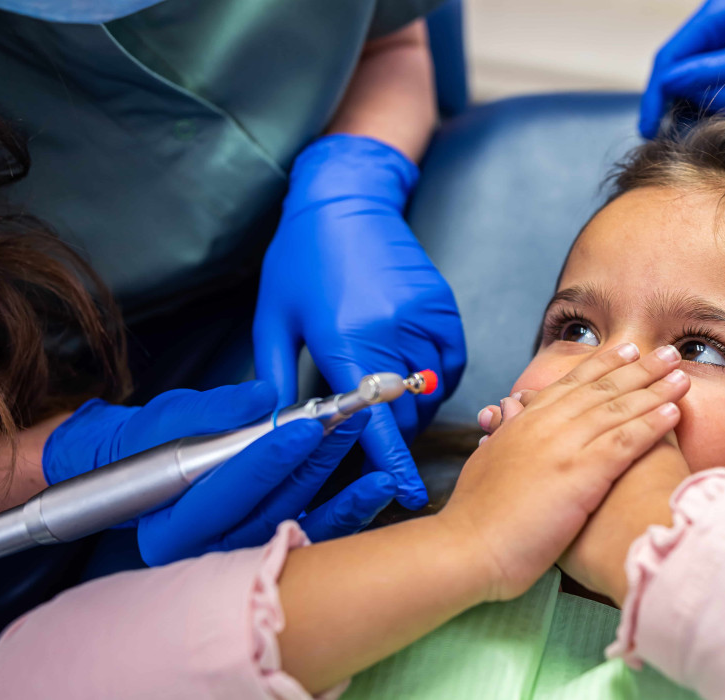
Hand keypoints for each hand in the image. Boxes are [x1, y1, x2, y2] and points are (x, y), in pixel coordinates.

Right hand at [44, 382, 396, 565]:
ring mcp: (247, 556)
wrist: (157, 468)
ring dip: (335, 477)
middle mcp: (209, 552)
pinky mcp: (278, 550)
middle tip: (345, 420)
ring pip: (299, 519)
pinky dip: (350, 509)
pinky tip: (376, 484)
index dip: (267, 459)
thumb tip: (263, 395)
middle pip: (269, 508)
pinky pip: (319, 534)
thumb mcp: (171, 417)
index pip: (225, 494)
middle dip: (311, 461)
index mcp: (170, 527)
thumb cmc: (157, 442)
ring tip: (359, 434)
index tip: (305, 426)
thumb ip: (216, 410)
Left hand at [253, 135, 465, 509]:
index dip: (393, 461)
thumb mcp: (273, 319)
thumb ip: (273, 379)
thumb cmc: (301, 257)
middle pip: (406, 410)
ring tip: (386, 394)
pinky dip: (436, 378)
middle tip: (368, 429)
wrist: (345, 199)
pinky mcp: (442, 306)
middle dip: (391, 431)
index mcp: (344, 338)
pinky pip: (451, 362)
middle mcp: (390, 330)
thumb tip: (277, 429)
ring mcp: (422, 316)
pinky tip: (410, 372)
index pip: (375, 418)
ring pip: (432, 390)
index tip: (408, 492)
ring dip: (413, 405)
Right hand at [439, 343, 688, 600]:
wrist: (466, 548)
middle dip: (639, 368)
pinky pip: (623, 442)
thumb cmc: (476, 517)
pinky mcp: (580, 474)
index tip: (626, 349)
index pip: (570, 384)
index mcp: (524, 423)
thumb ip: (502, 432)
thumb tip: (505, 408)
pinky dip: (650, 424)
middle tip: (668, 351)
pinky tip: (673, 412)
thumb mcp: (486, 461)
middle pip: (601, 388)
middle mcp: (545, 426)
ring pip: (617, 409)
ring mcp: (563, 448)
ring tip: (682, 375)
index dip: (602, 365)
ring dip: (654, 390)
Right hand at [640, 0, 724, 137]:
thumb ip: (709, 71)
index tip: (650, 128)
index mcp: (716, 13)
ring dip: (712, 101)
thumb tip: (667, 83)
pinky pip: (711, 85)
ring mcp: (723, 42)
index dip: (658, 94)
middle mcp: (714, 23)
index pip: (670, 58)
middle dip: (690, 98)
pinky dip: (722, 100)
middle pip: (677, 69)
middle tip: (712, 118)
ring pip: (694, 81)